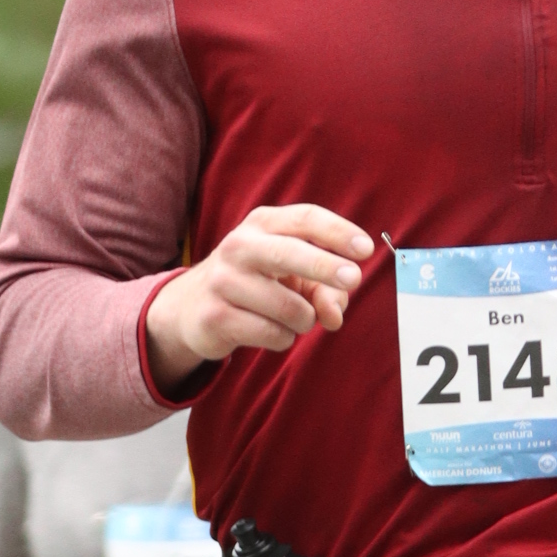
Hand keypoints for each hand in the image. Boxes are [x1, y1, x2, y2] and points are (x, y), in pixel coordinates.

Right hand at [146, 204, 374, 391]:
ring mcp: (224, 281)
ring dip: (305, 320)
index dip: (338, 232)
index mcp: (263, 224)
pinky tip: (270, 331)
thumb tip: (336, 314)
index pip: (305, 218)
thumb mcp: (290, 276)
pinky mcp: (216, 317)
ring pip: (290, 307)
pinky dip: (284, 338)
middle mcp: (240, 246)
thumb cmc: (255, 284)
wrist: (191, 307)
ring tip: (293, 318)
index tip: (366, 249)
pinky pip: (273, 334)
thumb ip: (323, 288)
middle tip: (353, 280)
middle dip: (325, 266)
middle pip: (290, 253)